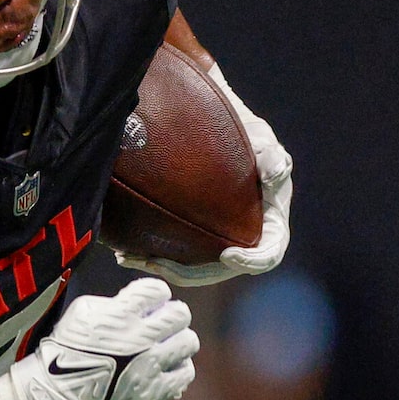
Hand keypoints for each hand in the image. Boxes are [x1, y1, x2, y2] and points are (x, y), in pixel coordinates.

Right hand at [0, 278, 198, 399]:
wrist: (54, 396)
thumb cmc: (64, 351)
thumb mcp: (82, 313)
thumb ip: (114, 303)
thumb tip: (139, 303)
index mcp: (122, 315)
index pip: (158, 291)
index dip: (154, 295)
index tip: (147, 303)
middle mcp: (142, 338)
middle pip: (180, 314)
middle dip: (171, 316)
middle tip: (159, 324)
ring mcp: (151, 367)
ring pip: (189, 342)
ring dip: (177, 341)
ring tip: (162, 348)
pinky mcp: (154, 392)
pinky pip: (185, 373)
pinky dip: (177, 369)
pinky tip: (163, 369)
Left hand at [115, 61, 290, 286]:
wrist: (214, 126)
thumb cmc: (242, 130)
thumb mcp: (259, 138)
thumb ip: (270, 154)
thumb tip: (276, 172)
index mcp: (270, 222)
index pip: (268, 254)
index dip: (251, 261)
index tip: (228, 255)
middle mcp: (245, 237)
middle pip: (220, 271)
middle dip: (189, 273)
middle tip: (158, 262)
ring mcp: (216, 239)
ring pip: (192, 269)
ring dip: (161, 269)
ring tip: (129, 259)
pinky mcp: (193, 237)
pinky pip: (174, 254)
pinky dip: (150, 256)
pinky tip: (122, 252)